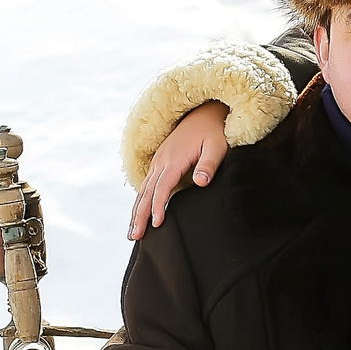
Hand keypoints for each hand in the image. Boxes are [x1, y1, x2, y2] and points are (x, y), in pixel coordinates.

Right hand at [128, 101, 229, 238]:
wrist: (204, 113)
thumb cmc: (214, 131)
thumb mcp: (217, 146)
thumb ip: (209, 164)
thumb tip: (201, 182)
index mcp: (174, 159)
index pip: (162, 187)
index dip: (158, 206)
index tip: (156, 224)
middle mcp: (161, 161)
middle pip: (146, 192)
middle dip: (139, 214)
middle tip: (135, 236)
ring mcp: (158, 161)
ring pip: (143, 189)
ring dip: (136, 211)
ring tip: (132, 232)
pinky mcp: (160, 162)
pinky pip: (146, 184)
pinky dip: (140, 200)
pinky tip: (139, 213)